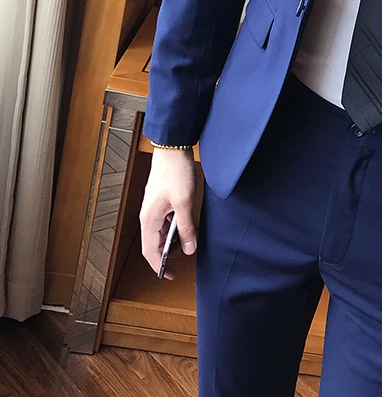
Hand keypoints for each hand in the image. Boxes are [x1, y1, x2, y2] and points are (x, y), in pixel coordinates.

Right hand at [139, 148, 196, 279]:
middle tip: (189, 248)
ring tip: (190, 234)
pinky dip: (176, 226)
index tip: (171, 275)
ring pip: (162, 232)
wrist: (173, 148)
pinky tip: (188, 221)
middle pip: (156, 243)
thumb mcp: (185, 203)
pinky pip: (166, 220)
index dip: (160, 266)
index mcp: (149, 220)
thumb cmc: (175, 172)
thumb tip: (189, 249)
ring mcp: (154, 208)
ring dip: (175, 237)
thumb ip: (186, 228)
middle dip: (170, 251)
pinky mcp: (161, 201)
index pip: (150, 252)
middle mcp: (148, 216)